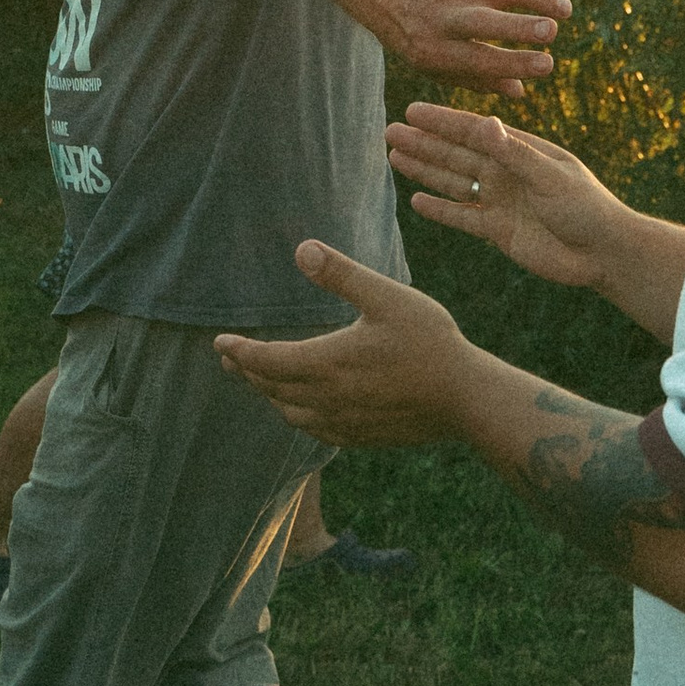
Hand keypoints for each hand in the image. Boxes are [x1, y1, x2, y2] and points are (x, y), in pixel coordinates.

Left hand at [215, 243, 473, 446]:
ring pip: (290, 413)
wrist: (465, 399)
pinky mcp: (360, 437)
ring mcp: (343, 422)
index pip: (266, 361)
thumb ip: (341, 274)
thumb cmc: (429, 342)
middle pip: (272, 388)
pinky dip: (297, 415)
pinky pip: (314, 430)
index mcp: (327, 362)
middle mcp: (327, 398)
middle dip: (247, 371)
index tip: (220, 343)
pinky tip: (303, 409)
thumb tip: (301, 248)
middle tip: (231, 358)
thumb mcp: (386, 297)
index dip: (239, 352)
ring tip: (261, 380)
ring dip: (270, 395)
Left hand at [358, 0, 569, 90]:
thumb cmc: (418, 37)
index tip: (547, 65)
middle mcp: (443, 16)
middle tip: (553, 31)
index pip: (479, 59)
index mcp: (435, 50)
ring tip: (566, 10)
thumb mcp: (435, 66)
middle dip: (520, 26)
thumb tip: (521, 91)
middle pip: (485, 21)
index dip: (514, 63)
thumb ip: (477, 79)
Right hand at [387, 102, 623, 289]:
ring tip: (394, 157)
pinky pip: (461, 216)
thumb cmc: (585, 206)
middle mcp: (506, 172)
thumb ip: (514, 152)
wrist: (602, 253)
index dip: (442, 121)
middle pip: (456, 154)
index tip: (412, 111)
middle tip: (390, 131)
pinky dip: (440, 209)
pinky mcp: (498, 230)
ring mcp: (500, 200)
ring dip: (425, 169)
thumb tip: (484, 122)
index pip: (474, 131)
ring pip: (453, 181)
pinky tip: (416, 200)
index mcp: (521, 150)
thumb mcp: (550, 175)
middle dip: (423, 143)